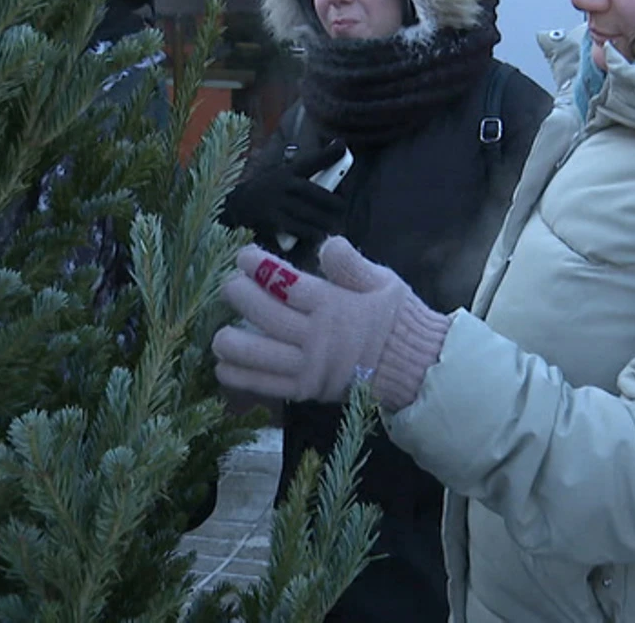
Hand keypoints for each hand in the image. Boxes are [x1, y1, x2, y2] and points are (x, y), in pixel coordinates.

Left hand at [212, 238, 449, 409]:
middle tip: (229, 284)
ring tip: (218, 331)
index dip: (260, 267)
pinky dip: (240, 376)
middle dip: (240, 296)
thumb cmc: (397, 319)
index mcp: (334, 306)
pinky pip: (265, 385)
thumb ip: (352, 264)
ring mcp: (309, 367)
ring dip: (232, 341)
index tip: (244, 256)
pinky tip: (223, 365)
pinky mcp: (305, 391)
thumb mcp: (384, 282)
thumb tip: (329, 242)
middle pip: (265, 315)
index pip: (287, 283)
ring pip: (258, 354)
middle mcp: (316, 337)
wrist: (416, 368)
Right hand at [221, 141, 348, 244]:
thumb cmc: (267, 191)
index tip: (342, 147)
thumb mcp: (282, 175)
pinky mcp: (274, 222)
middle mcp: (284, 185)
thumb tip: (332, 160)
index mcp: (288, 171)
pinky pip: (302, 230)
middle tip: (341, 210)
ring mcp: (279, 204)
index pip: (312, 161)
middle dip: (336, 204)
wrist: (235, 208)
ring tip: (333, 225)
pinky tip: (318, 236)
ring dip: (327, 223)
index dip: (329, 154)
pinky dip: (313, 234)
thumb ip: (304, 173)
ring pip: (314, 215)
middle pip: (320, 194)